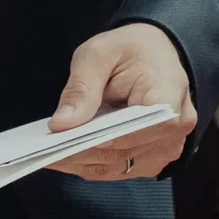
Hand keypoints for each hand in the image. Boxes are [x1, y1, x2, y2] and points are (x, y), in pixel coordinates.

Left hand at [46, 23, 197, 179]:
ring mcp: (168, 148)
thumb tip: (61, 125)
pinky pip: (120, 168)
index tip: (65, 139)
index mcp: (169, 96)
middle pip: (124, 151)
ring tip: (49, 153)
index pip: (138, 128)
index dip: (102, 138)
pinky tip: (68, 154)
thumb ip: (81, 88)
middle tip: (43, 149)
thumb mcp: (99, 54)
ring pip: (119, 166)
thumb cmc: (131, 49)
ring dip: (83, 161)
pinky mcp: (154, 158)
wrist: (155, 53)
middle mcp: (176, 129)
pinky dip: (92, 163)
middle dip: (82, 151)